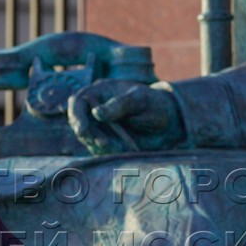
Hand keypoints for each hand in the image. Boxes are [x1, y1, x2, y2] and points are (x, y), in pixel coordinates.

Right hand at [68, 79, 184, 154]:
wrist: (169, 123)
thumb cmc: (154, 104)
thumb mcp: (140, 100)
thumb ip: (120, 104)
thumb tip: (96, 112)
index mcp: (100, 92)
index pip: (77, 102)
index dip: (76, 116)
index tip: (82, 131)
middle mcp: (95, 110)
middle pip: (78, 123)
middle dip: (88, 135)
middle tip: (105, 143)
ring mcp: (100, 127)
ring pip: (88, 139)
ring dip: (99, 146)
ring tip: (119, 147)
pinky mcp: (106, 142)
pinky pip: (99, 150)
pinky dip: (107, 153)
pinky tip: (121, 151)